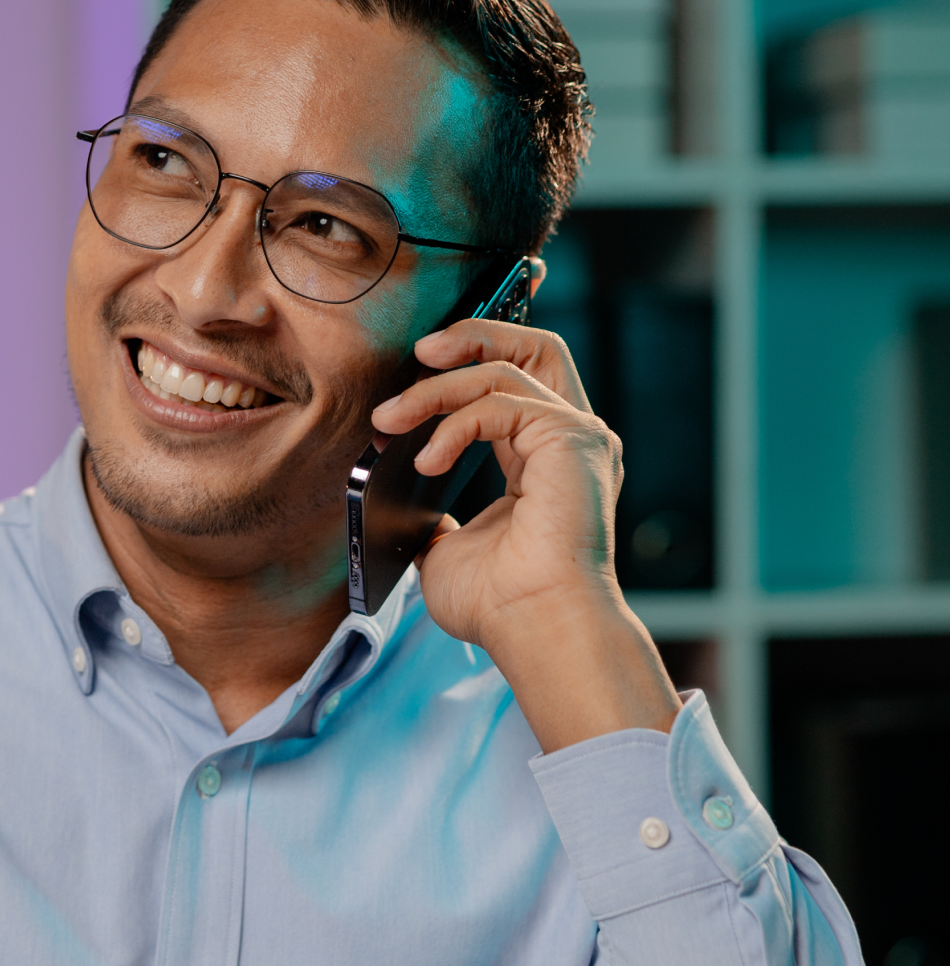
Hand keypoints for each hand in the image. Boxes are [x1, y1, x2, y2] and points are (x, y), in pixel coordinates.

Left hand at [370, 318, 678, 750]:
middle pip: (533, 347)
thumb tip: (393, 506)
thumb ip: (430, 518)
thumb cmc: (501, 606)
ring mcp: (576, 437)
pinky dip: (454, 423)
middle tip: (417, 353)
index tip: (405, 391)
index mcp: (546, 460)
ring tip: (389, 420)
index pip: (513, 382)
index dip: (461, 369)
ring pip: (504, 369)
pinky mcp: (571, 440)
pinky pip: (501, 402)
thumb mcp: (444, 552)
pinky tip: (428, 460)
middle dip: (472, 336)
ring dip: (435, 389)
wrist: (535, 629)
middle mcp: (569, 441)